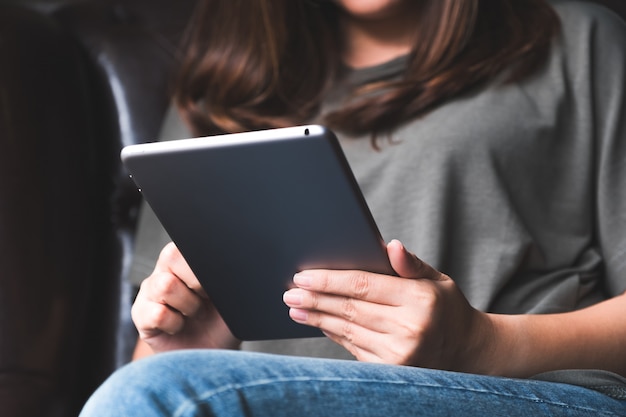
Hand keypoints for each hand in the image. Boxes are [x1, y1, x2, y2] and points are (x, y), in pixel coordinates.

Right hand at [131, 242, 239, 353]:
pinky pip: (157, 313)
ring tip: (194, 314)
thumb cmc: (223, 320)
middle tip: (206, 297)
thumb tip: (232, 259)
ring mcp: (151, 291)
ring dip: (188, 304)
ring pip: (165, 285)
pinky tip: (179, 327)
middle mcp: (166, 269)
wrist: (213, 353)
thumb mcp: (232, 294)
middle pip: (171, 255)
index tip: (216, 282)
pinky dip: (175, 324)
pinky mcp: (140, 314)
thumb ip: (226, 273)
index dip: (204, 264)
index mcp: (189, 258)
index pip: (189, 242)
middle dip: (196, 280)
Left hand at [283, 240, 491, 371]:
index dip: (329, 280)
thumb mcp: (436, 278)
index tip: (303, 275)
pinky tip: (318, 322)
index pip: (363, 285)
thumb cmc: (445, 306)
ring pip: (348, 330)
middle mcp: (410, 328)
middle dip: (316, 299)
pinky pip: (353, 348)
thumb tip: (390, 245)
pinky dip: (333, 333)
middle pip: (350, 309)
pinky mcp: (391, 369)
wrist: (465, 348)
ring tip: (296, 307)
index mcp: (420, 299)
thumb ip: (410, 264)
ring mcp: (400, 354)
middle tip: (290, 291)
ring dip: (318, 318)